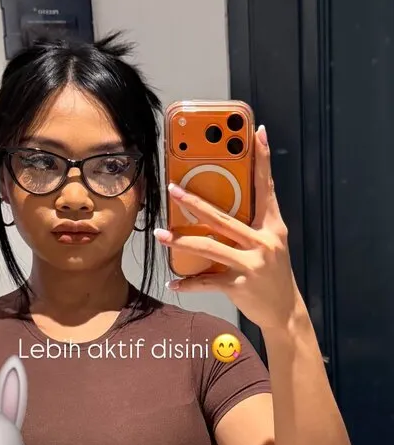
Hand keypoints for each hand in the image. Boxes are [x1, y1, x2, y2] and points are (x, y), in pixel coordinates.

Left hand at [155, 127, 301, 331]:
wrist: (285, 311)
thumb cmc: (272, 273)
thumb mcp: (270, 244)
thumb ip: (251, 225)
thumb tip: (218, 208)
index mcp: (273, 227)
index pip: (267, 187)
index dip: (262, 159)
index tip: (257, 133)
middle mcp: (263, 242)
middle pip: (223, 218)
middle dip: (194, 203)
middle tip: (173, 189)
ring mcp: (251, 265)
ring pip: (209, 247)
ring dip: (181, 242)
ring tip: (160, 235)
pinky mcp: (239, 286)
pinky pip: (206, 282)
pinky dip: (187, 283)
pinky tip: (173, 282)